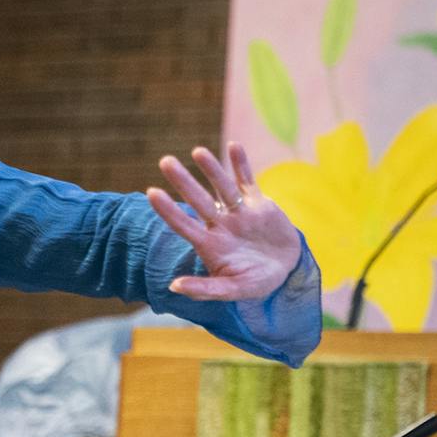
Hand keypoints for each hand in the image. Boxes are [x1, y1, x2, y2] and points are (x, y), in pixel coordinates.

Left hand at [146, 142, 302, 302]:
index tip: (151, 192)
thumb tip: (173, 287)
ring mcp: (239, 212)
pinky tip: (234, 147)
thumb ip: (205, 289)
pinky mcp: (259, 204)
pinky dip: (242, 165)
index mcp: (209, 244)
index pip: (183, 224)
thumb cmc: (255, 283)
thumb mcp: (231, 290)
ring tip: (197, 152)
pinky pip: (248, 180)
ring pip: (222, 187)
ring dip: (211, 169)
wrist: (286, 271)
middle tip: (165, 161)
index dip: (168, 210)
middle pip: (198, 200)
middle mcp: (220, 225)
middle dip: (183, 181)